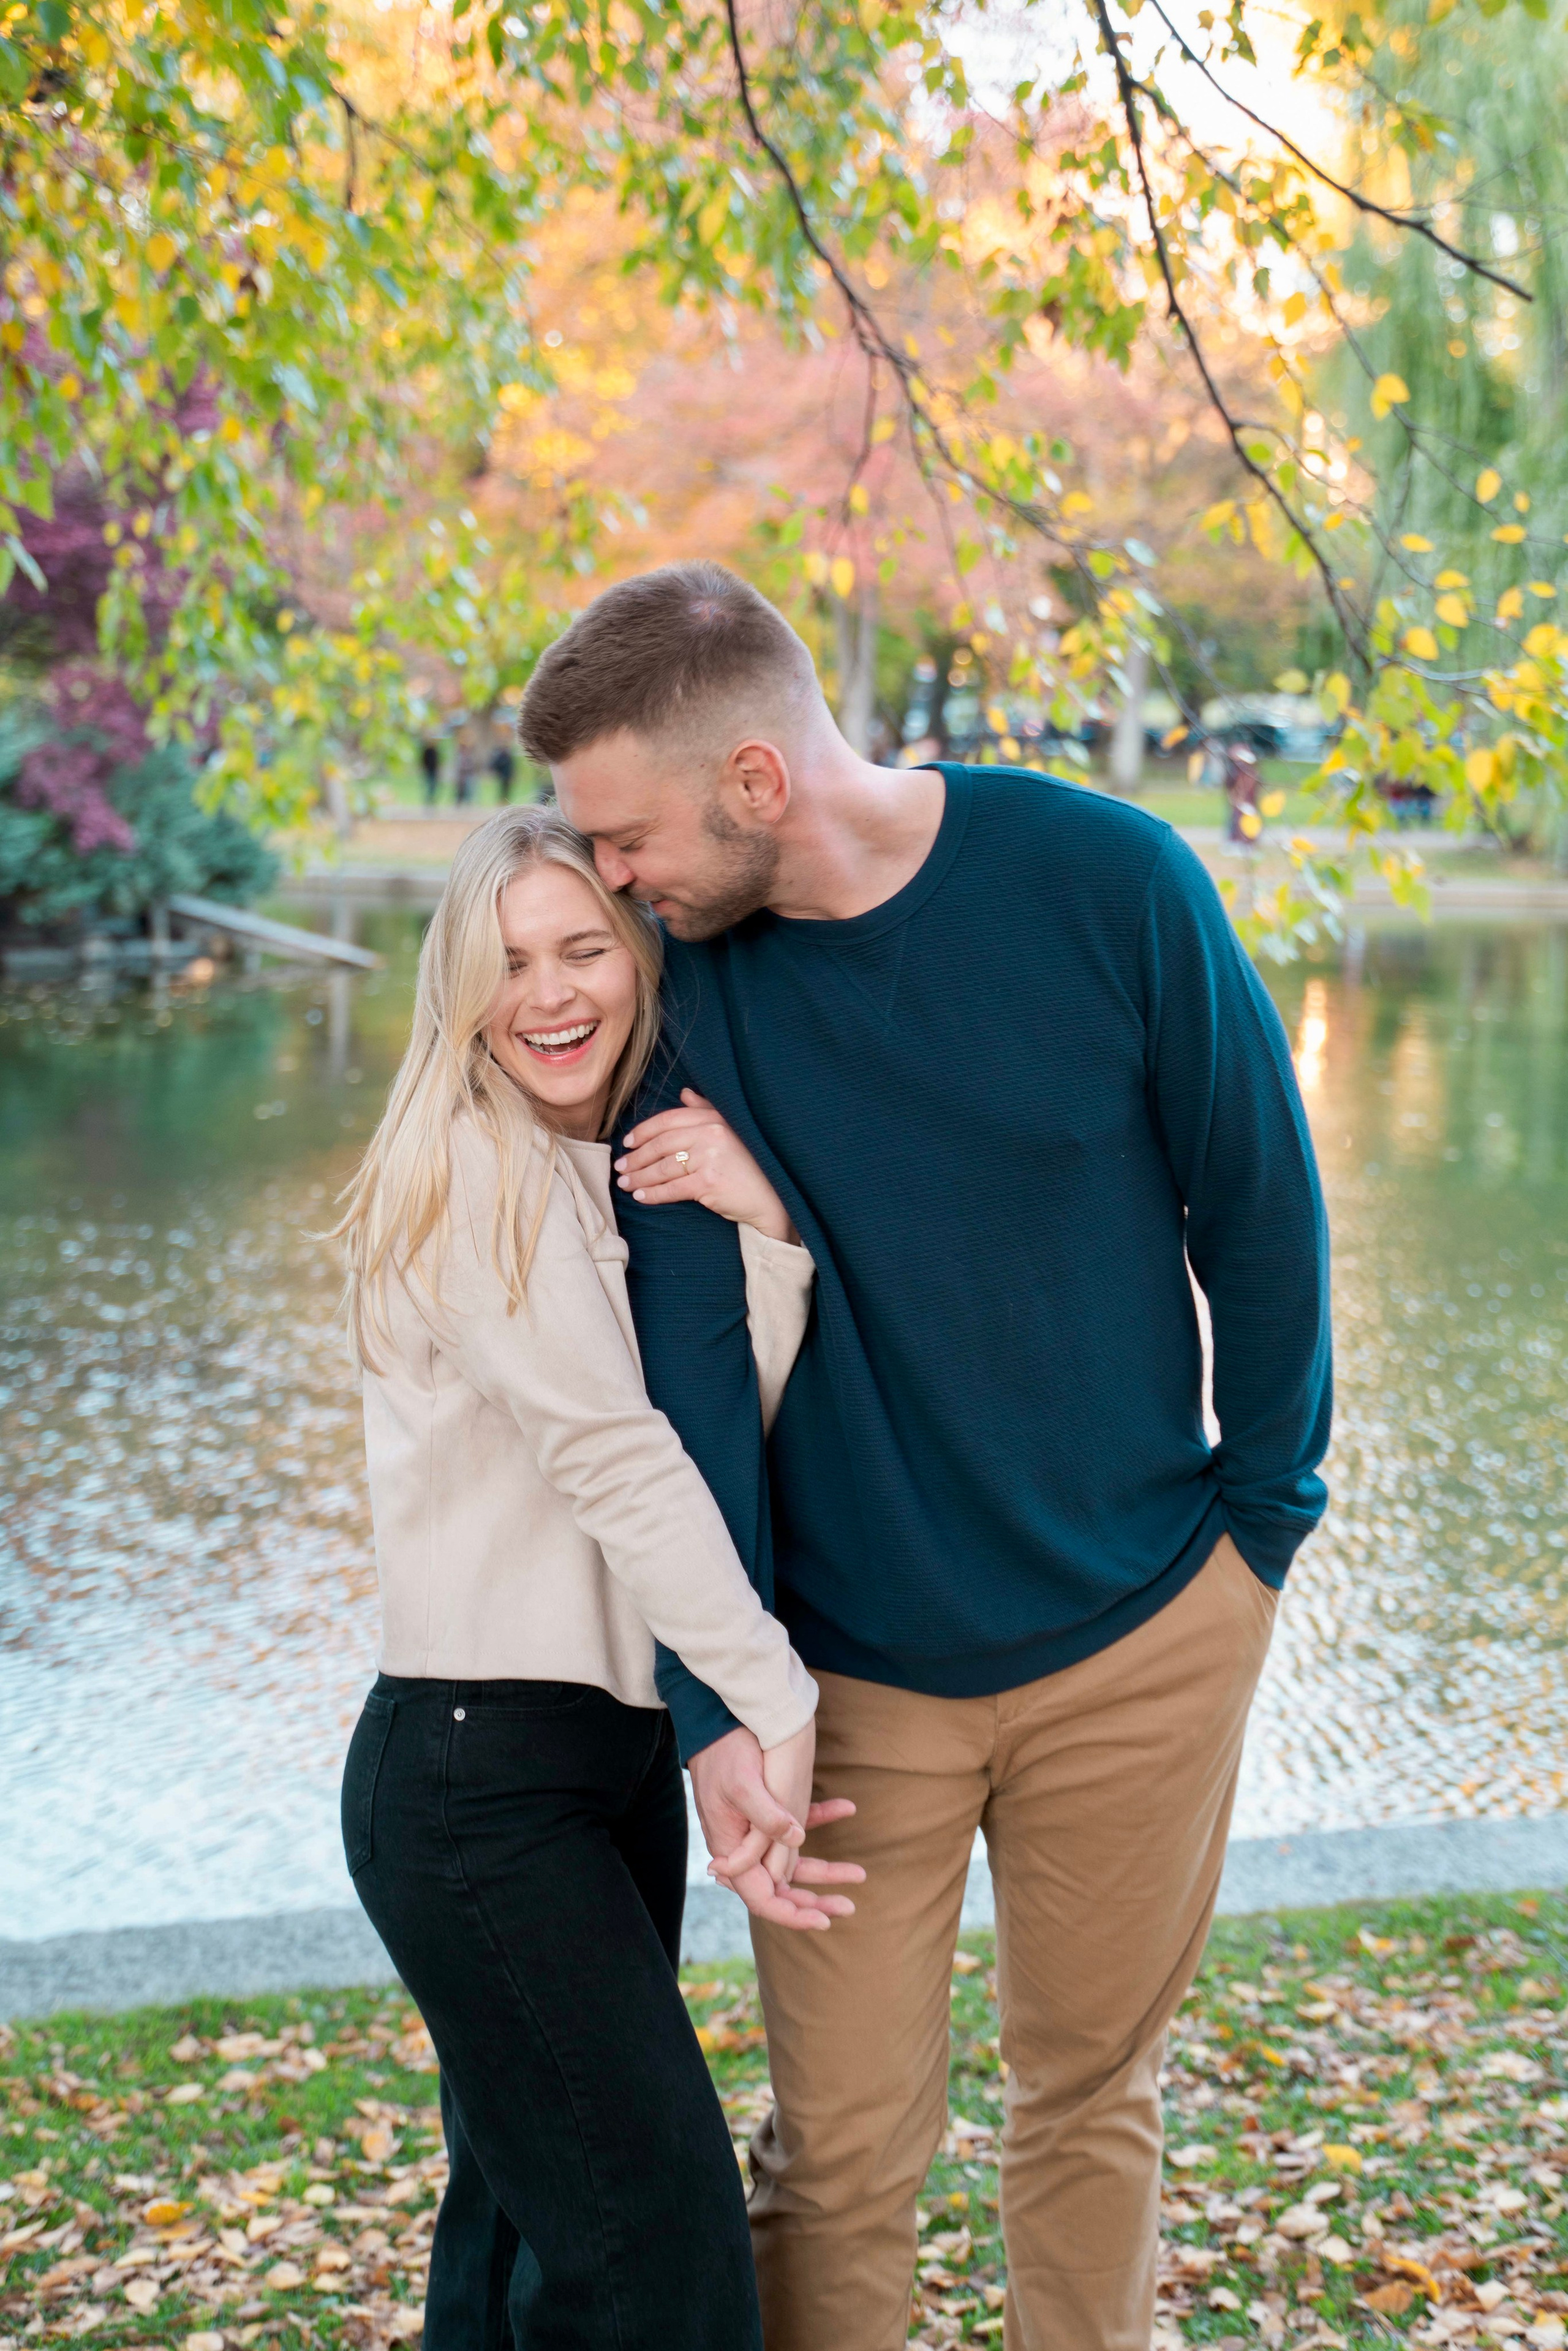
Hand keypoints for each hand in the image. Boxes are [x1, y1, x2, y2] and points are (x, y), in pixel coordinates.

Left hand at [616, 1090, 795, 1243]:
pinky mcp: (709, 1182)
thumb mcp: (731, 1132)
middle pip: (662, 1144)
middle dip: (637, 1156)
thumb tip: (684, 1093)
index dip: (644, 1131)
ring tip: (625, 1183)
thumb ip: (706, 1111)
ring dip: (640, 1176)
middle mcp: (712, 1133)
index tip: (628, 1142)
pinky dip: (653, 1194)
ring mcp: (710, 1157)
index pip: (669, 1120)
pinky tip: (641, 1197)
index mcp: (714, 1118)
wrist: (773, 1199)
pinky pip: (672, 1188)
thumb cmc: (750, 1167)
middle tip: (620, 1166)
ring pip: (663, 1167)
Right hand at [691, 1725, 862, 1931]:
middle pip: (781, 1887)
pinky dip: (822, 1820)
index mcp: (732, 1850)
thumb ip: (767, 1816)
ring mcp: (756, 1830)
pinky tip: (846, 1807)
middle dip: (815, 1901)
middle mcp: (744, 1848)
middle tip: (850, 1905)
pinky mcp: (769, 1810)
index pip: (761, 1898)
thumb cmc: (724, 1751)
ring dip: (826, 1869)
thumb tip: (798, 1839)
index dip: (791, 1913)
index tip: (823, 1920)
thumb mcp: (743, 1783)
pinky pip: (796, 1825)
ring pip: (793, 1863)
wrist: (716, 1719)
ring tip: (859, 1873)